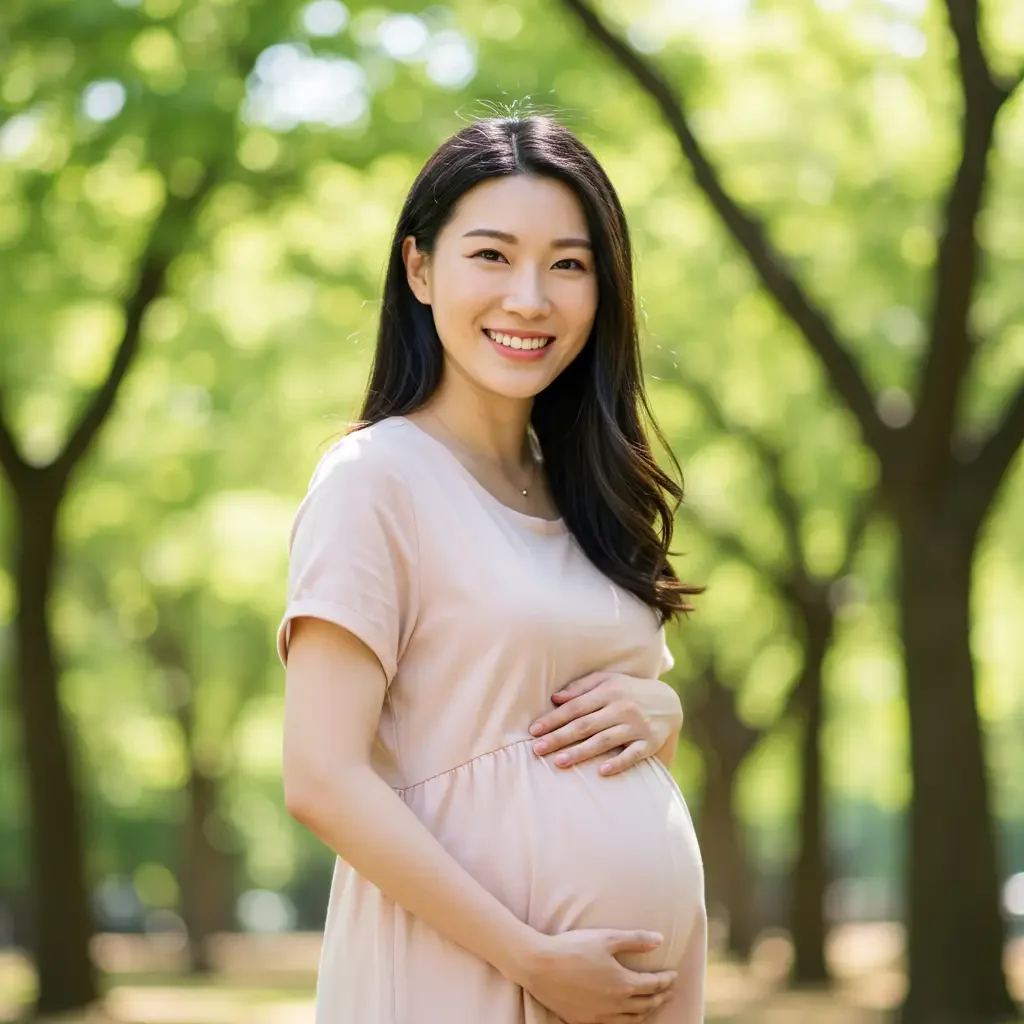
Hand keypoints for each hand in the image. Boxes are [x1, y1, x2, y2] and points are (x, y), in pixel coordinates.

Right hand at [519, 928, 675, 1023]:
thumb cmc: (573, 948)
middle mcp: (615, 1005)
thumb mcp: (606, 938)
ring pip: (632, 1020)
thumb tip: (660, 939)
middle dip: (661, 997)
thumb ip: (636, 939)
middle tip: (669, 991)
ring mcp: (600, 1016)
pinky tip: (625, 1017)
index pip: (653, 985)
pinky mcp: (585, 1021)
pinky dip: (627, 1022)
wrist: (539, 966)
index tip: (674, 975)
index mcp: (623, 983)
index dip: (666, 980)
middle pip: (646, 1005)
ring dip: (647, 1012)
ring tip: (653, 1005)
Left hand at [529, 672, 682, 775]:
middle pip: (585, 725)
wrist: (670, 702)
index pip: (575, 707)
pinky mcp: (650, 742)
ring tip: (559, 762)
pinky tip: (602, 771)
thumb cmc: (629, 691)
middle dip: (560, 737)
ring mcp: (636, 726)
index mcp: (609, 691)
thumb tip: (555, 698)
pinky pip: (632, 754)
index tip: (534, 730)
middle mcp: (622, 708)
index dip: (554, 719)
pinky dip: (618, 762)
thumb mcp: (608, 680)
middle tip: (537, 749)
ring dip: (581, 752)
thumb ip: (581, 687)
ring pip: (604, 741)